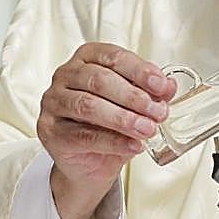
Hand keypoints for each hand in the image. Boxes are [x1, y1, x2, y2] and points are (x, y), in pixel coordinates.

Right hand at [37, 43, 176, 218]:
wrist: (90, 161)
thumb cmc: (110, 124)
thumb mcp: (134, 104)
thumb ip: (151, 92)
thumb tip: (169, 86)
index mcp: (87, 58)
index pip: (113, 57)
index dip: (140, 71)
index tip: (162, 86)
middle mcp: (65, 75)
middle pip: (100, 80)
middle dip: (134, 97)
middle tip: (158, 112)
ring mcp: (53, 101)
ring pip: (89, 106)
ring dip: (123, 119)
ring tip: (147, 129)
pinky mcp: (49, 129)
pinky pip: (83, 135)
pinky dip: (113, 141)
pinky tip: (133, 145)